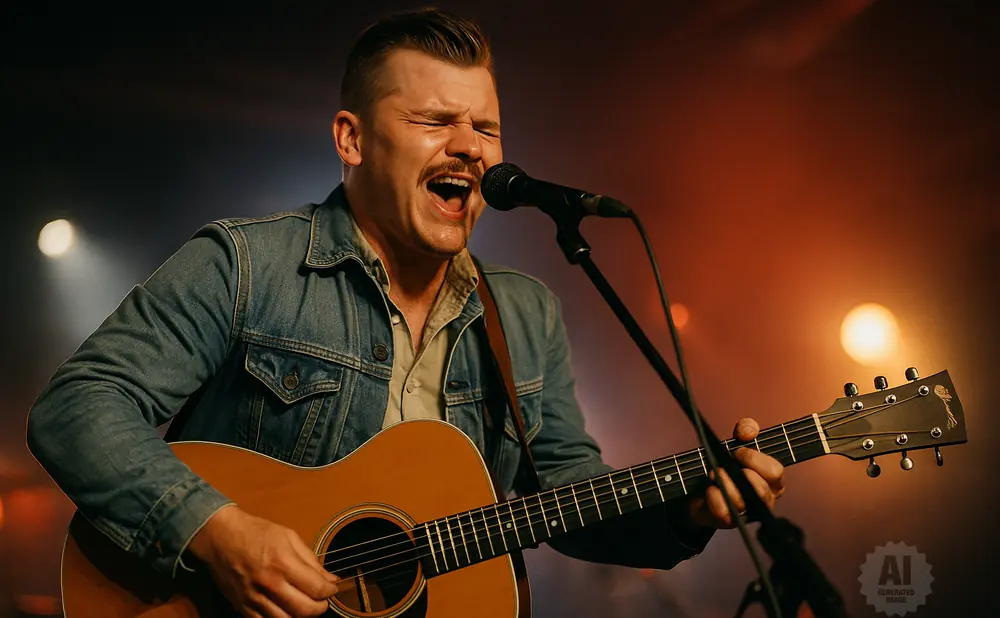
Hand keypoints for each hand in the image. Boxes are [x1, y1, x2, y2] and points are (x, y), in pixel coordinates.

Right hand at [186, 505, 338, 616]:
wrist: (221, 537)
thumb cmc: (256, 532)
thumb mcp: (289, 536)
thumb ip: (311, 560)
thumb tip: (330, 579)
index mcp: (283, 563)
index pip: (317, 588)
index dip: (330, 591)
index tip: (332, 588)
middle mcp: (269, 583)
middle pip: (305, 610)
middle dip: (321, 607)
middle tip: (323, 600)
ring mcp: (254, 598)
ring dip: (302, 617)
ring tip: (306, 606)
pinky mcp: (243, 607)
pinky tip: (287, 611)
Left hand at [685, 417, 785, 528]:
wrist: (701, 490)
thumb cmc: (726, 467)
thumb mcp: (737, 443)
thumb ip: (747, 430)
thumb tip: (748, 430)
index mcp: (772, 481)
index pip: (776, 472)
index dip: (754, 459)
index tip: (737, 452)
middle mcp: (765, 499)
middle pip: (760, 489)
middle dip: (737, 472)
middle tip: (722, 465)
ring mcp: (748, 513)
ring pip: (740, 501)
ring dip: (723, 483)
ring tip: (712, 474)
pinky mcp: (729, 522)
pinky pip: (723, 511)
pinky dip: (713, 496)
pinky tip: (709, 489)